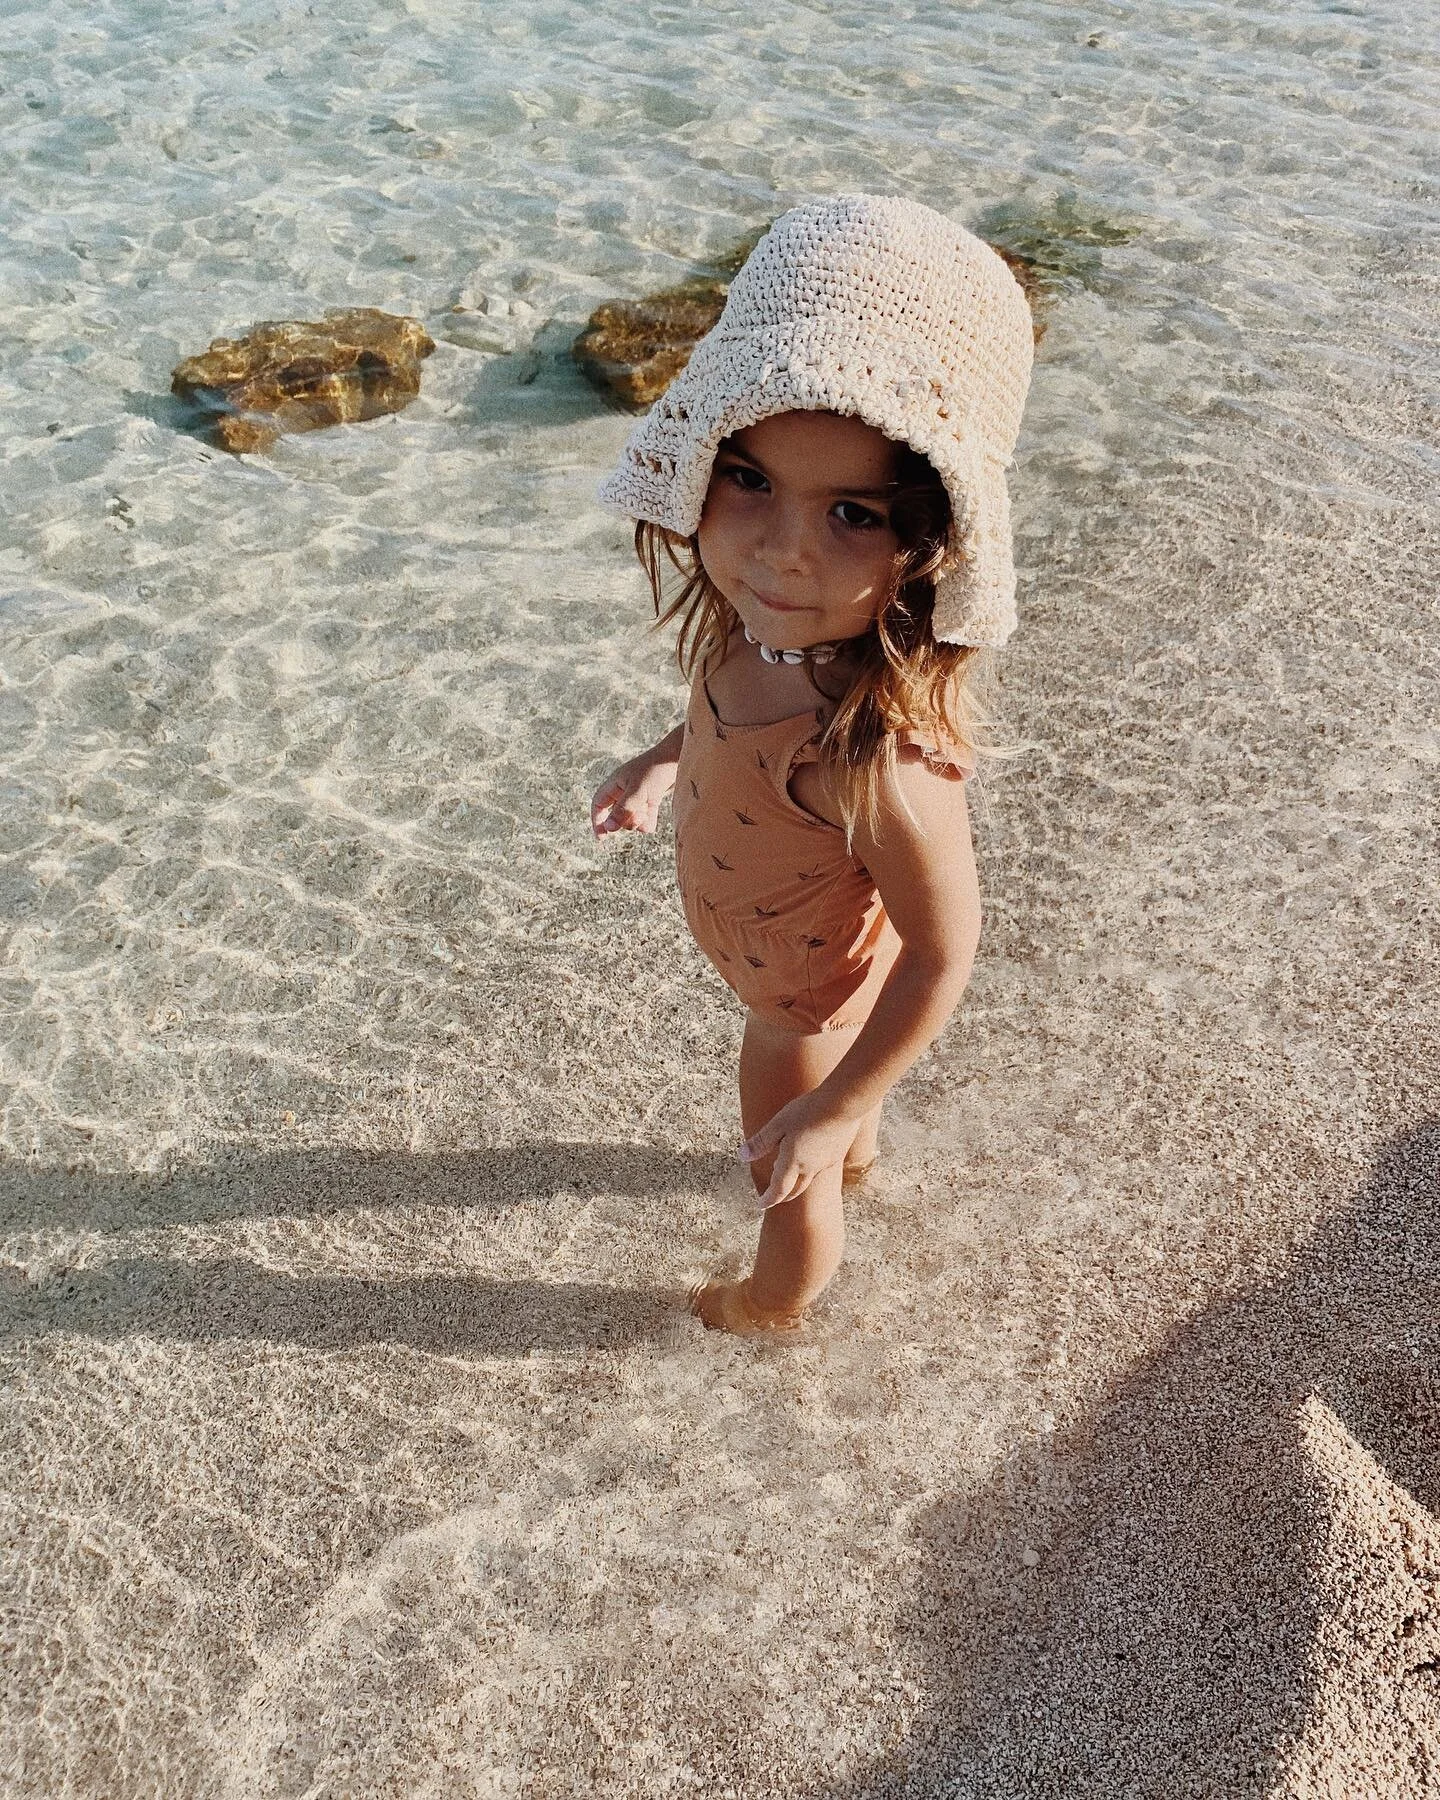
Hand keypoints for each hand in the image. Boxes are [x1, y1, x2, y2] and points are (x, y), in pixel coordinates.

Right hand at [590, 753, 676, 837]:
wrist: (678, 758)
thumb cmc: (655, 770)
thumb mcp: (637, 791)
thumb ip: (623, 810)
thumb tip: (609, 828)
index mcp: (615, 784)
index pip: (599, 805)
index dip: (597, 820)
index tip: (601, 837)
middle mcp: (624, 791)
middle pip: (616, 816)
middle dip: (625, 821)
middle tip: (638, 816)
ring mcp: (638, 796)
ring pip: (631, 818)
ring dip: (638, 820)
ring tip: (647, 810)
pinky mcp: (651, 799)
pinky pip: (645, 818)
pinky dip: (648, 820)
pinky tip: (653, 816)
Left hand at [740, 1091, 865, 1210]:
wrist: (845, 1104)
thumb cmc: (809, 1111)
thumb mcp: (779, 1123)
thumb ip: (761, 1142)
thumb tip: (742, 1156)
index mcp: (793, 1162)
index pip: (779, 1189)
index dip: (768, 1199)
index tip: (761, 1204)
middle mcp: (810, 1168)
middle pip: (795, 1190)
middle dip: (783, 1195)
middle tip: (775, 1195)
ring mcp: (826, 1163)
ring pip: (809, 1180)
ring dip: (797, 1182)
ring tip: (790, 1174)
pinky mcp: (838, 1154)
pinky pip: (821, 1169)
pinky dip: (811, 1170)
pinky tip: (810, 1156)